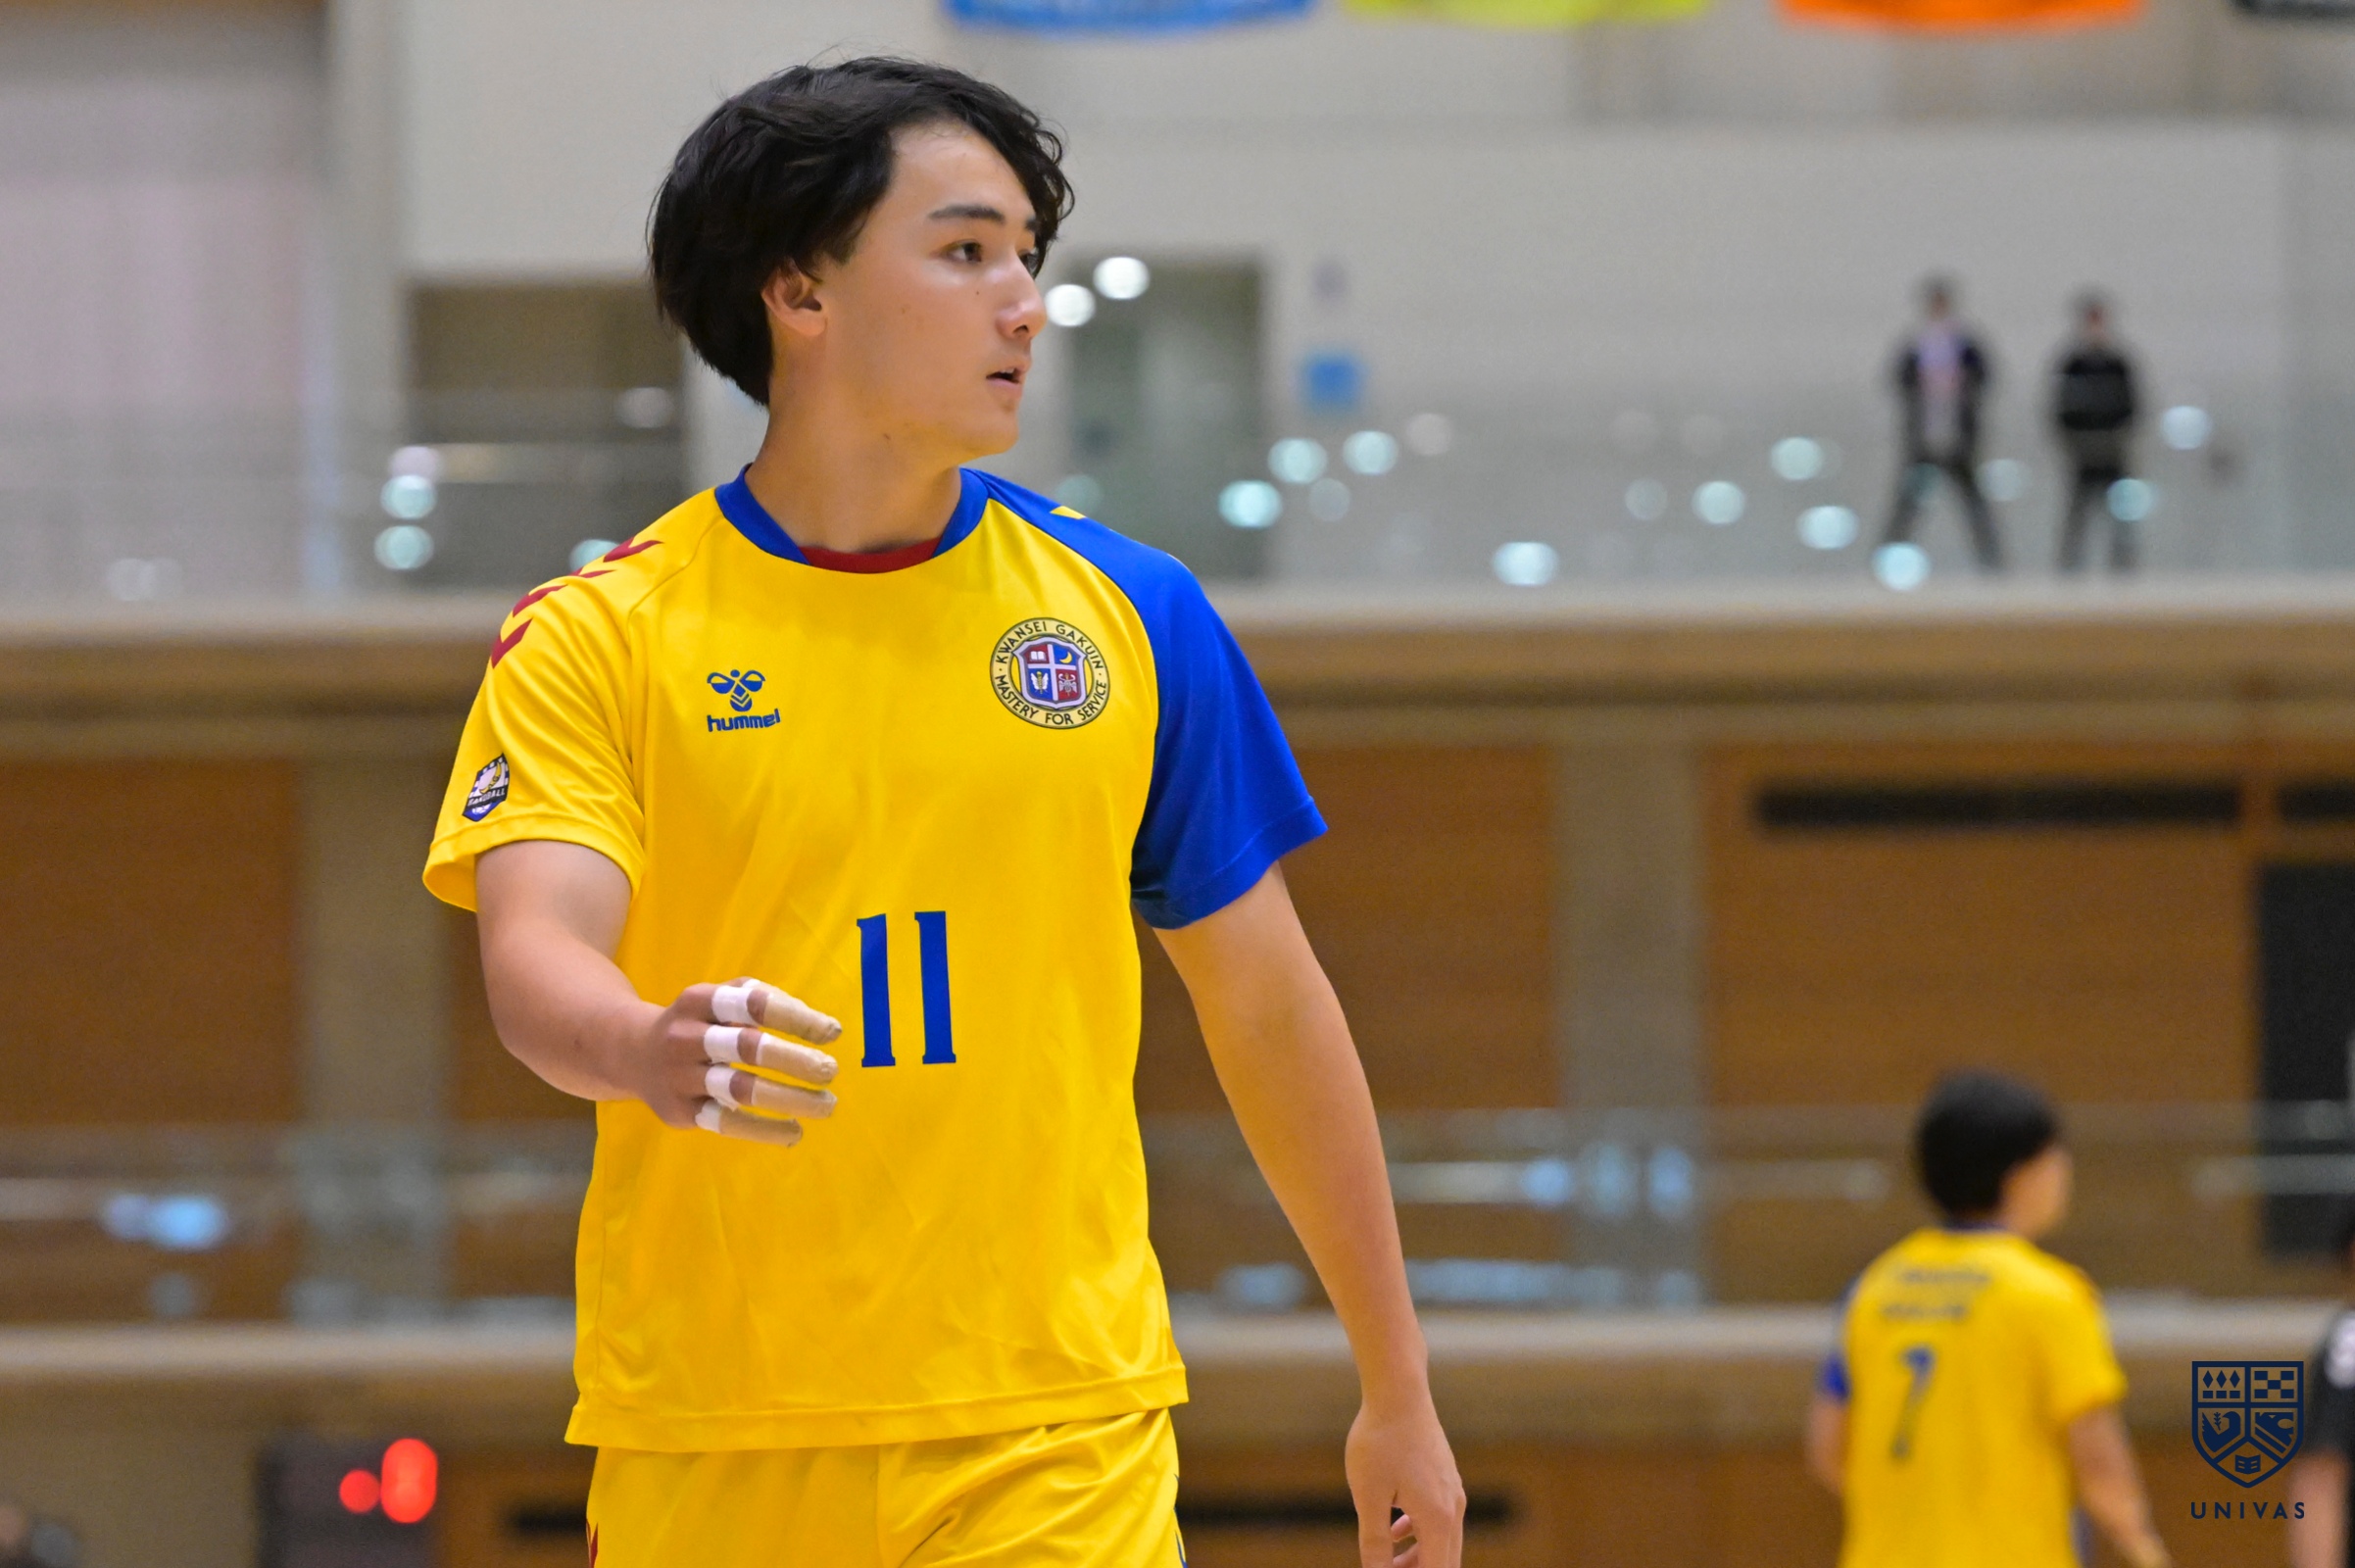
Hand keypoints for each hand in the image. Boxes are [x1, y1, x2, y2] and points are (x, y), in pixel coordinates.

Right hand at [607, 977, 840, 1146]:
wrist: (633, 1054)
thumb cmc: (699, 1023)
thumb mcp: (722, 998)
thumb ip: (767, 1000)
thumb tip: (820, 1026)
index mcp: (701, 1000)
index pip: (753, 1004)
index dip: (795, 1018)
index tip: (832, 1033)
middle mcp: (686, 1036)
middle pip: (747, 1047)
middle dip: (794, 1060)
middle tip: (831, 1071)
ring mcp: (679, 1076)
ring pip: (738, 1089)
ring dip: (788, 1098)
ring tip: (826, 1105)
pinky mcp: (679, 1111)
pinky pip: (725, 1122)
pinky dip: (764, 1129)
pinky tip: (794, 1131)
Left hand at [1346, 1393, 1464, 1567]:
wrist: (1398, 1391)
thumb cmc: (1379, 1441)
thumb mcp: (1368, 1497)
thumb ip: (1374, 1542)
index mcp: (1438, 1519)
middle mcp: (1453, 1508)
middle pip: (1444, 1561)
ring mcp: (1452, 1491)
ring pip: (1441, 1540)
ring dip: (1418, 1557)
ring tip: (1386, 1563)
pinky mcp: (1444, 1477)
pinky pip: (1438, 1517)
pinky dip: (1419, 1532)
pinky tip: (1395, 1529)